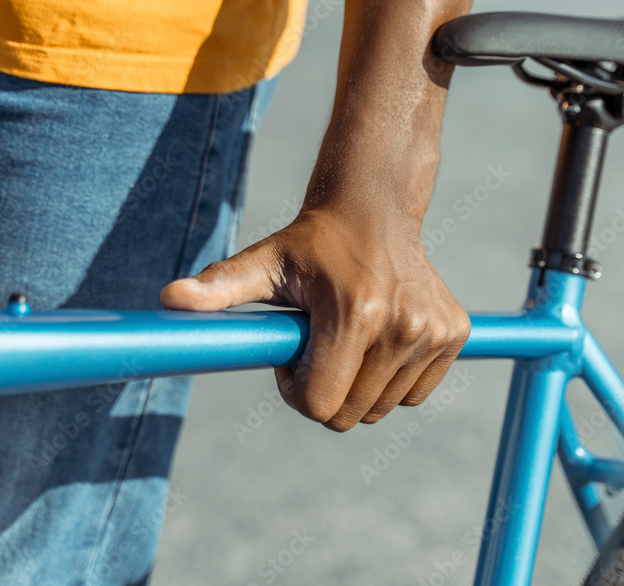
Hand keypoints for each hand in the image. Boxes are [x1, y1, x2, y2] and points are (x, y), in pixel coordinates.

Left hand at [160, 208, 469, 431]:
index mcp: (356, 312)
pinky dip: (391, 381)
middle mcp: (404, 325)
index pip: (320, 406)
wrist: (376, 207)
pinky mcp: (454, 334)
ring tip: (346, 337)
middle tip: (318, 345)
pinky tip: (378, 339)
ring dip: (357, 386)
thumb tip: (169, 299)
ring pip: (382, 409)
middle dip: (325, 391)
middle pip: (351, 416)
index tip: (292, 356)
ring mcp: (433, 331)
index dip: (295, 391)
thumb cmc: (312, 242)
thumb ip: (219, 287)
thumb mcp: (264, 261)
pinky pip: (413, 395)